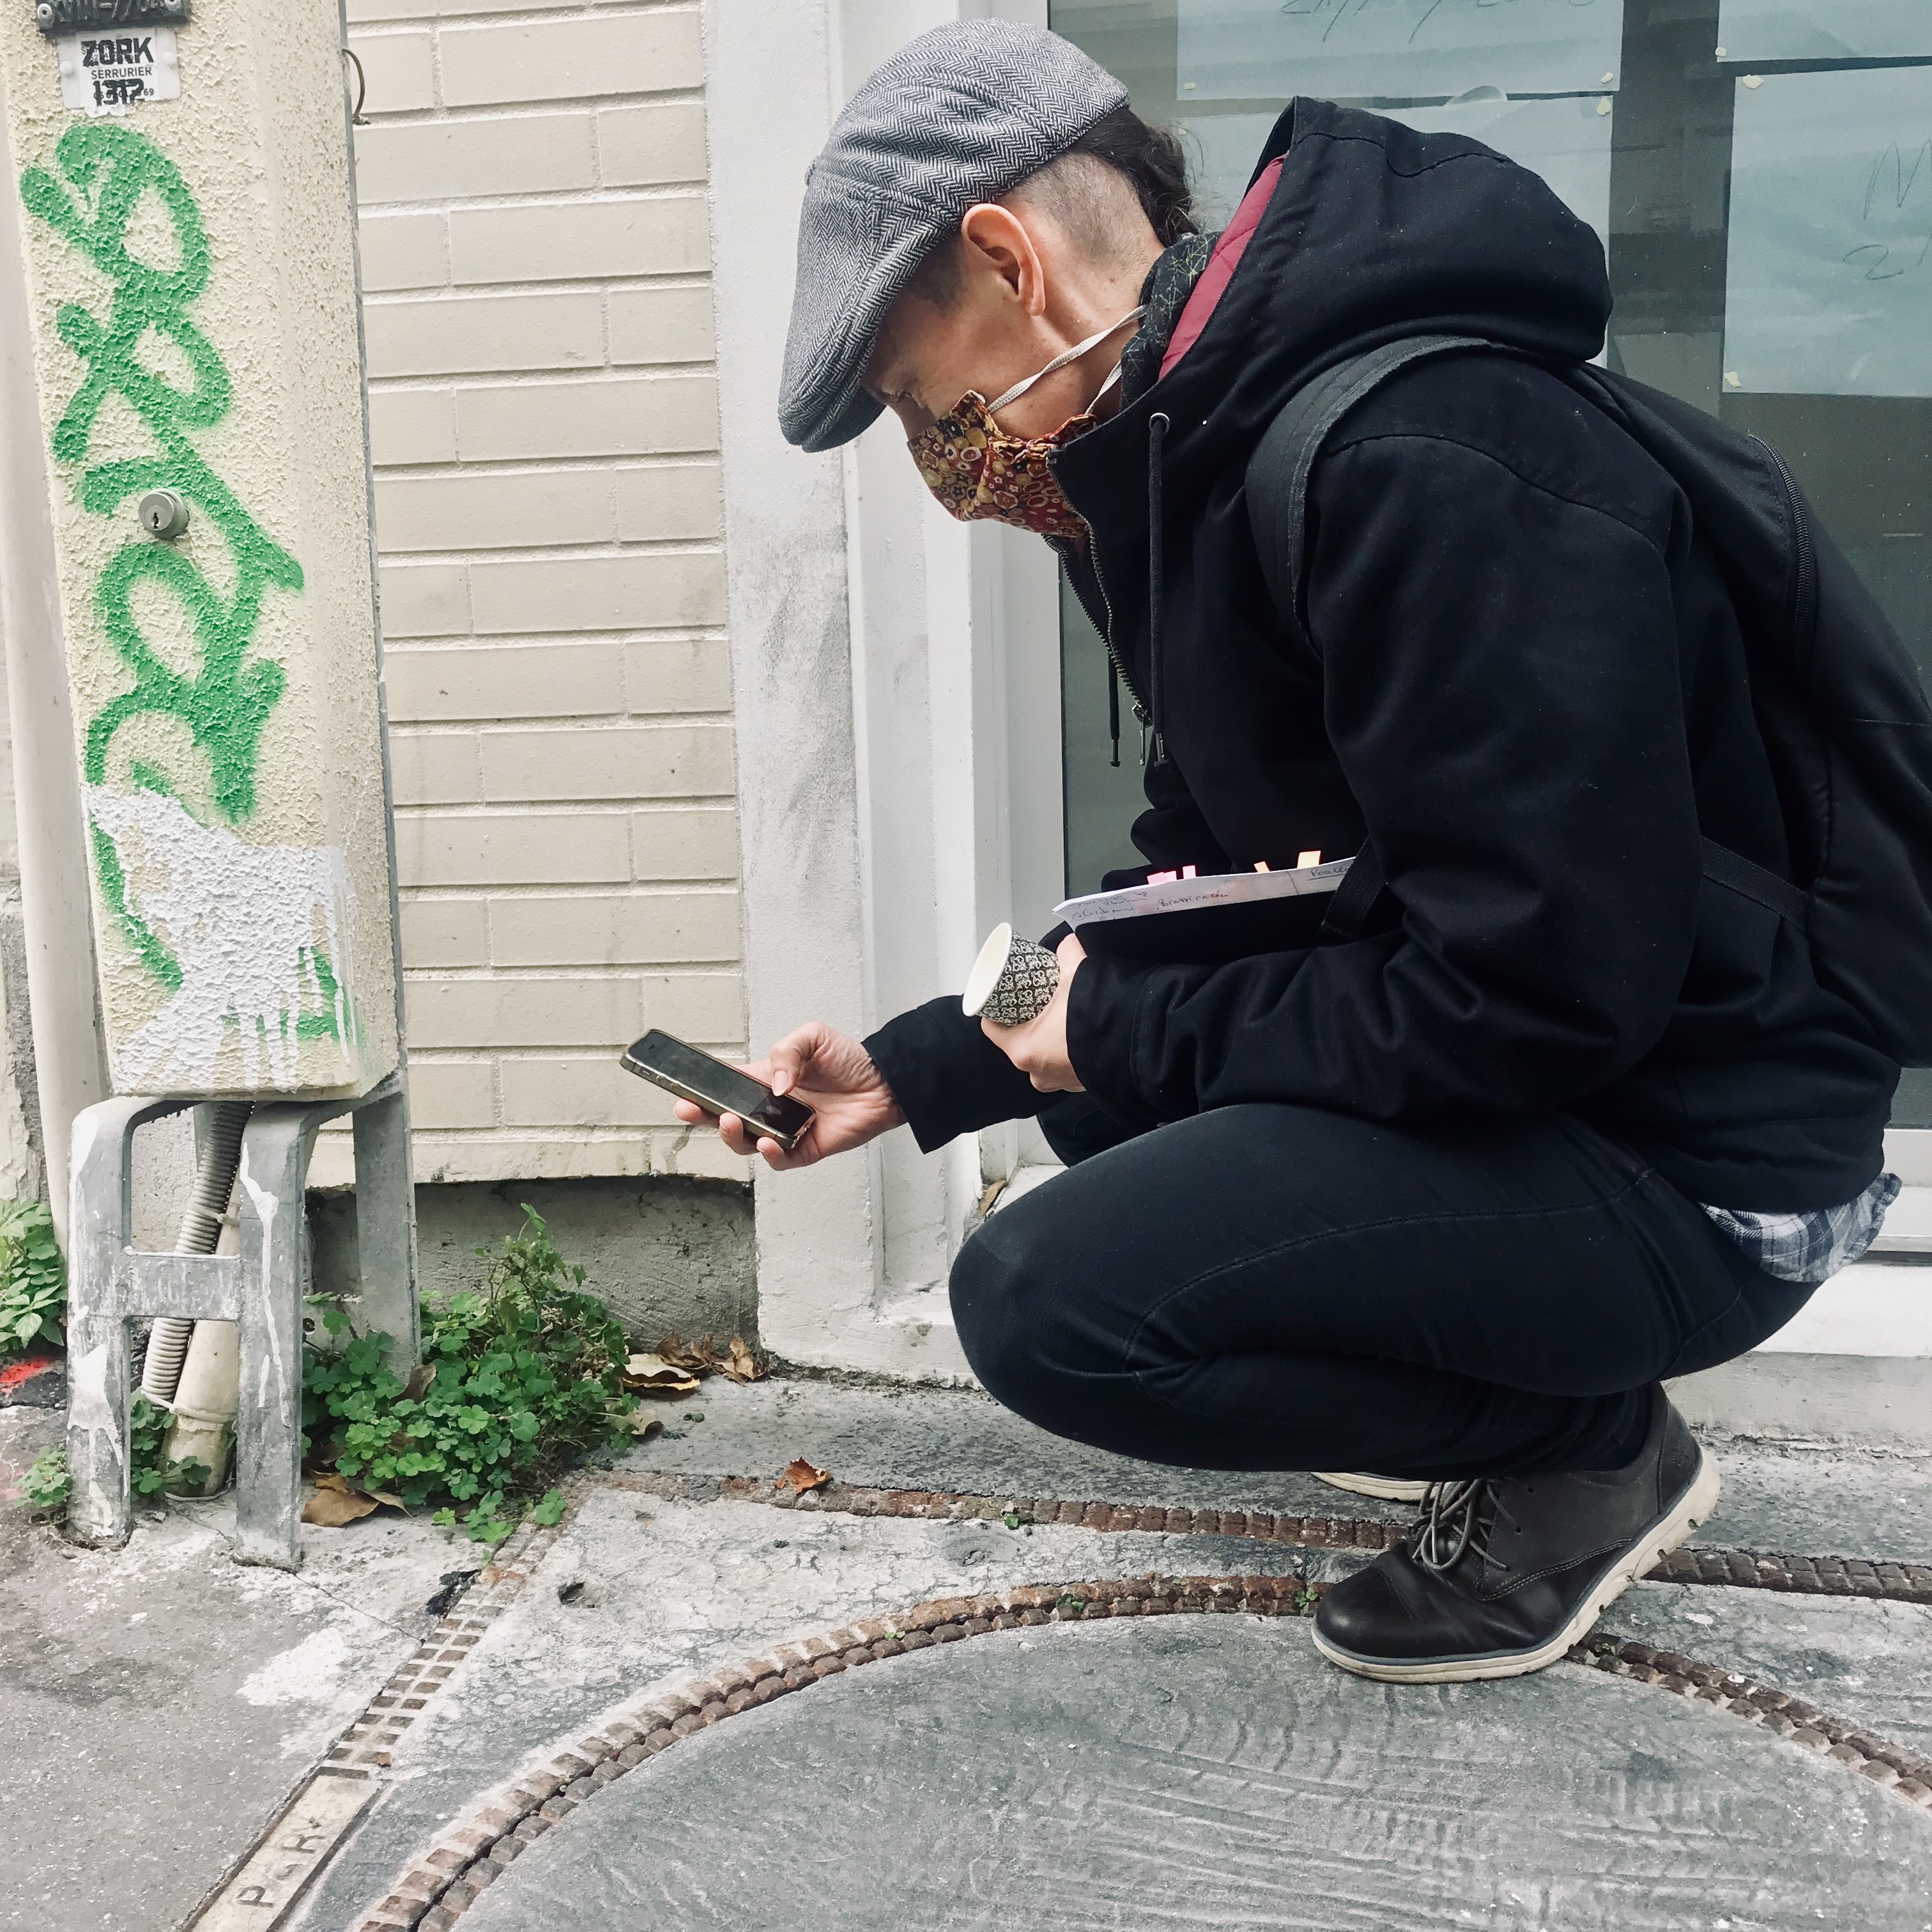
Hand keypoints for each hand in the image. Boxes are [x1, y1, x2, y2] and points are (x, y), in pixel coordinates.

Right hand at [670, 1021, 903, 1171]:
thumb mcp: (811, 1037)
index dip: (701, 1091)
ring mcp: (786, 1131)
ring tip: (732, 1122)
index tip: (681, 1090)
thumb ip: (785, 1052)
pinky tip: (769, 1143)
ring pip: (747, 1144)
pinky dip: (771, 1154)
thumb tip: (774, 1084)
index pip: (725, 1088)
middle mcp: (770, 1109)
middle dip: (703, 1116)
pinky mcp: (806, 1149)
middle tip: (689, 1108)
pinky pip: (781, 1159)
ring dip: (734, 1136)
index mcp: (764, 1080)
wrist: (885, 1080)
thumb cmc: (849, 1059)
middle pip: (727, 1119)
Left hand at [980, 933, 1085, 1091]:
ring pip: (1042, 1054)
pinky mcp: (1079, 1084)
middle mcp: (1036, 1072)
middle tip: (1036, 1001)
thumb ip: (1067, 952)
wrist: (1139, 1045)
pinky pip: (1064, 1064)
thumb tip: (1068, 942)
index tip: (1003, 997)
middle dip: (1025, 1021)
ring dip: (1046, 1037)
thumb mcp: (1077, 973)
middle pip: (1018, 1040)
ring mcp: (1058, 1082)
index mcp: (1023, 1049)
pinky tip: (1076, 1034)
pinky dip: (1066, 1050)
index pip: (992, 1028)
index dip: (995, 1009)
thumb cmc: (1097, 1016)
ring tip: (1059, 1016)